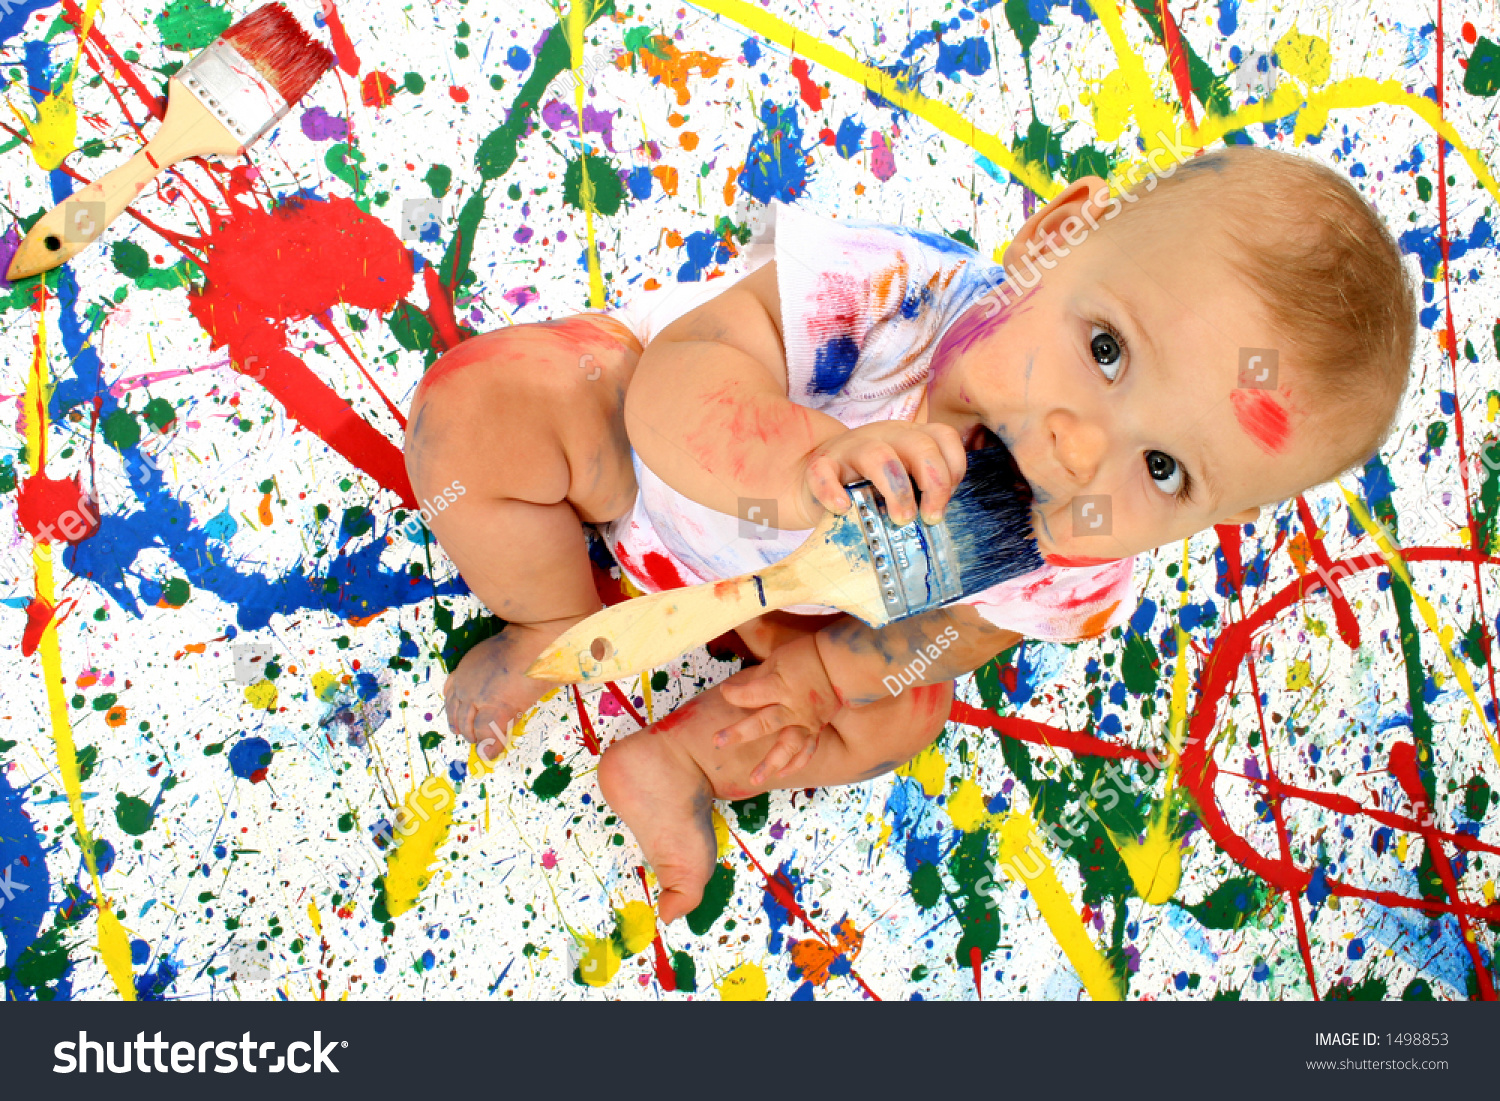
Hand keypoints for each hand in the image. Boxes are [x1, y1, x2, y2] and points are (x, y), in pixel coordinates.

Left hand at [714, 633, 842, 784]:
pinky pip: (806, 750)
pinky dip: (795, 764)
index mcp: (779, 687)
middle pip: (762, 724)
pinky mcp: (816, 729)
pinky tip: (781, 774)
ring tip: (753, 780)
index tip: (724, 691)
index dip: (732, 693)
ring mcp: (805, 722)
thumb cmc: (806, 656)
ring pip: (787, 747)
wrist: (840, 664)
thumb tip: (738, 689)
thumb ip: (758, 677)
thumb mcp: (778, 658)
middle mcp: (792, 708)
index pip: (748, 694)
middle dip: (739, 733)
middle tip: (717, 742)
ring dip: (770, 764)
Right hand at [801, 420, 967, 526]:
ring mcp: (850, 447)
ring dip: (897, 491)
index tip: (945, 501)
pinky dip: (833, 492)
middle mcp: (883, 436)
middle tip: (931, 517)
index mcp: (908, 437)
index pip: (943, 436)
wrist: (816, 478)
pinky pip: (823, 473)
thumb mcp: (901, 479)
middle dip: (934, 484)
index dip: (953, 468)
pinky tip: (843, 509)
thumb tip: (942, 521)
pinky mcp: (819, 464)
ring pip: (879, 456)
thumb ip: (922, 490)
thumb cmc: (867, 486)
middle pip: (920, 446)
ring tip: (900, 519)